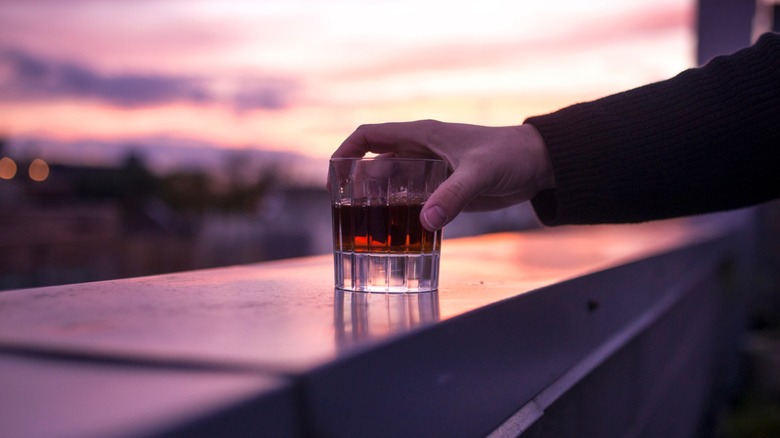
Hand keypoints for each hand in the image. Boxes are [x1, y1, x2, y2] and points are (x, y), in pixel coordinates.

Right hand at [332, 120, 554, 230]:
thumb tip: (424, 222)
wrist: (538, 164)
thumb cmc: (510, 155)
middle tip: (349, 215)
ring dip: (379, 203)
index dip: (345, 153)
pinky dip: (402, 215)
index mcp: (421, 135)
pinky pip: (413, 201)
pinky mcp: (444, 190)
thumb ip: (453, 195)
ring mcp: (431, 172)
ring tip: (368, 229)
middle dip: (358, 187)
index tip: (333, 179)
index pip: (369, 136)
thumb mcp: (480, 173)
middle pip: (375, 165)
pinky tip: (399, 233)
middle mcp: (420, 151)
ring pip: (392, 186)